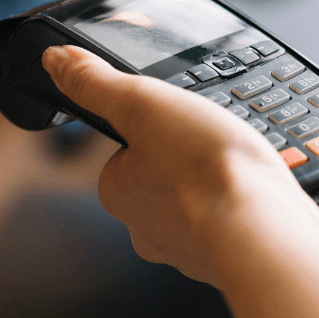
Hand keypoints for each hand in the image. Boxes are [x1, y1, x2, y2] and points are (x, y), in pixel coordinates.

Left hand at [42, 45, 318, 286]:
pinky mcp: (225, 257)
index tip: (181, 121)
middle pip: (163, 177)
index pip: (126, 149)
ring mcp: (186, 247)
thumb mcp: (143, 102)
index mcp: (117, 191)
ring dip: (216, 184)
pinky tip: (256, 193)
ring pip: (198, 202)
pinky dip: (242, 207)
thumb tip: (55, 60)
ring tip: (238, 166)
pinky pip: (231, 221)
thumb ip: (96, 82)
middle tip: (214, 141)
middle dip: (188, 159)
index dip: (156, 128)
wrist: (263, 226)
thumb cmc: (206, 168)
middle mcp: (144, 227)